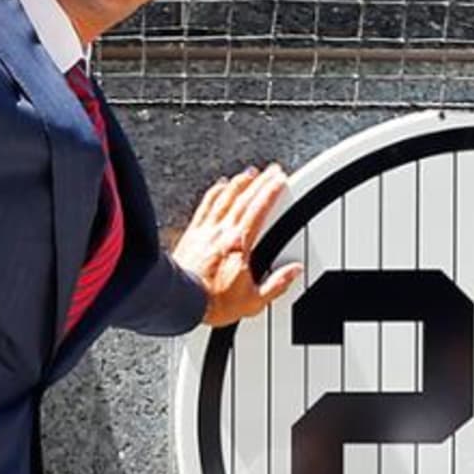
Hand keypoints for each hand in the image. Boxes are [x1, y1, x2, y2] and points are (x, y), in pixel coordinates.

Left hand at [173, 163, 303, 326]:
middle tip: (270, 170)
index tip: (280, 180)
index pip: (258, 211)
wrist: (179, 302)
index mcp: (239, 246)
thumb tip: (293, 271)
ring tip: (249, 173)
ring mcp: (206, 231)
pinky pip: (205, 207)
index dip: (270, 193)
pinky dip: (214, 193)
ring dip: (238, 183)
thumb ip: (277, 284)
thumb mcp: (253, 301)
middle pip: (244, 199)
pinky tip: (219, 186)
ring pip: (224, 199)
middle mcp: (222, 233)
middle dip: (260, 182)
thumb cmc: (211, 303)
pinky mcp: (192, 234)